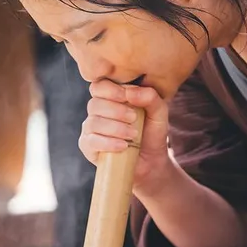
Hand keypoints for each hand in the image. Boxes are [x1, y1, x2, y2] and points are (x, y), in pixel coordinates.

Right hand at [79, 80, 170, 194]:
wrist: (151, 160)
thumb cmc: (152, 132)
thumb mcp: (158, 112)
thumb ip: (149, 97)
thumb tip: (129, 92)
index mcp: (110, 98)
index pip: (99, 86)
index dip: (110, 90)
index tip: (126, 97)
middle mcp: (97, 111)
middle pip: (94, 104)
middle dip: (116, 111)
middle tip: (134, 118)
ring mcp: (90, 129)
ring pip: (93, 123)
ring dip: (115, 128)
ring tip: (133, 135)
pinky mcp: (88, 147)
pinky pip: (91, 141)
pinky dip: (108, 143)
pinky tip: (123, 146)